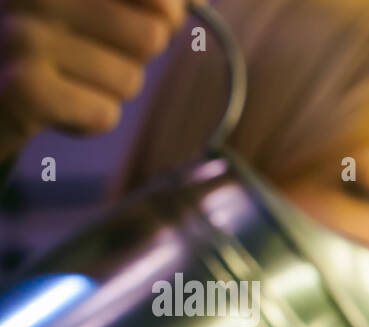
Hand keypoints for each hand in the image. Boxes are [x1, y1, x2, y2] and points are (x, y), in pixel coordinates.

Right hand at [0, 0, 190, 157]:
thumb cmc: (52, 39)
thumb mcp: (94, 4)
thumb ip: (149, 0)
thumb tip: (193, 1)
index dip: (168, 12)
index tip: (160, 17)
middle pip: (151, 37)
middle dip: (132, 56)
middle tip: (89, 53)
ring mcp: (23, 38)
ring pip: (129, 80)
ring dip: (107, 89)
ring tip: (65, 77)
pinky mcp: (25, 90)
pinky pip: (105, 114)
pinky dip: (89, 119)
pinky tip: (54, 104)